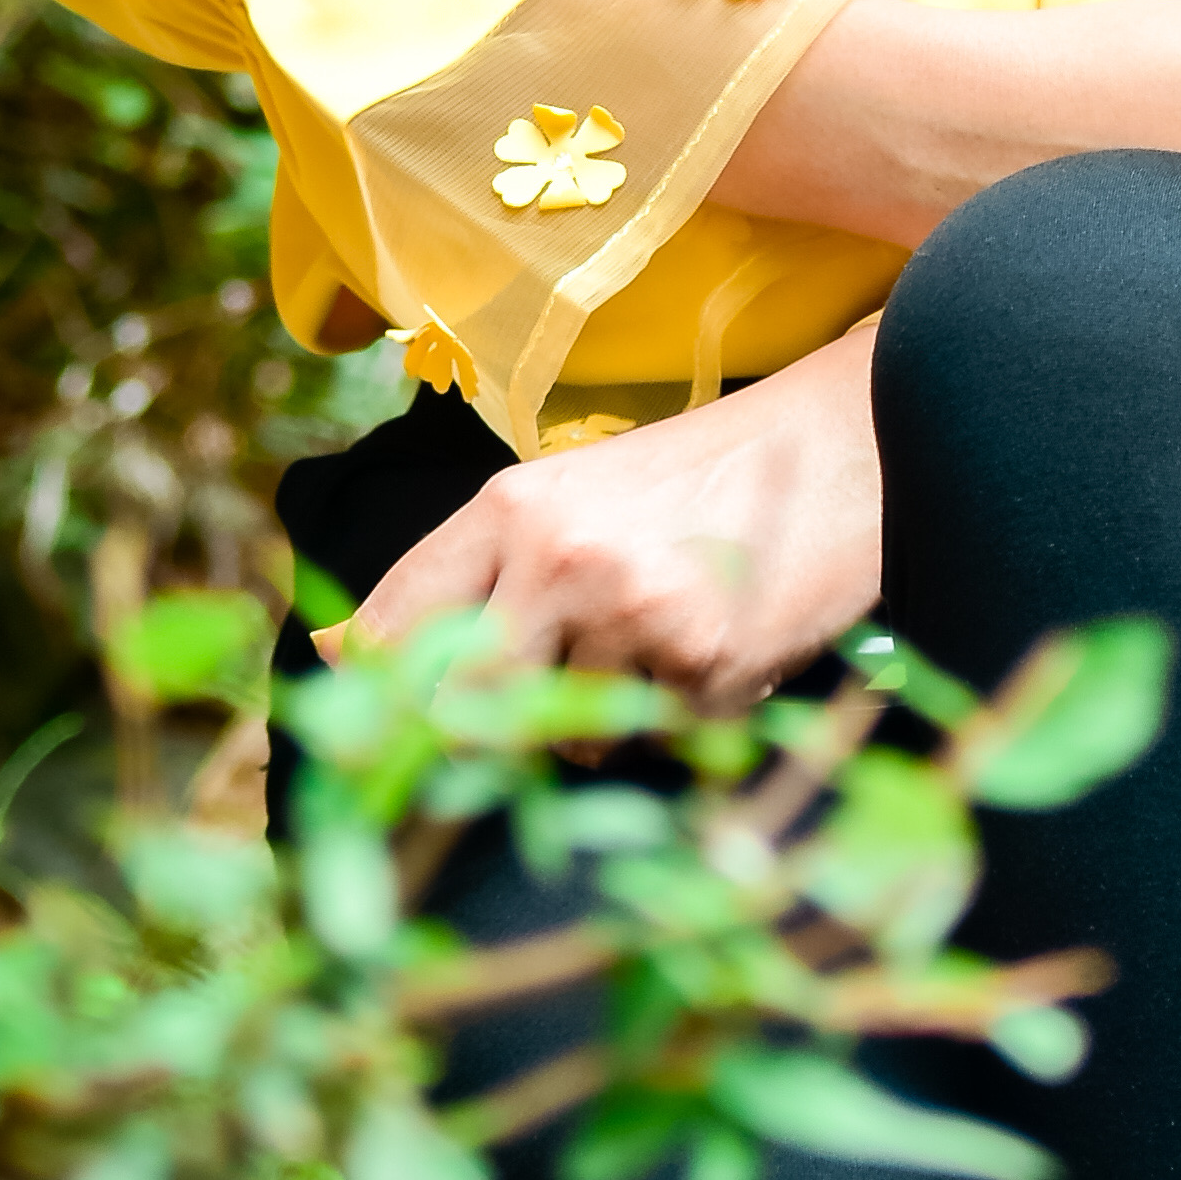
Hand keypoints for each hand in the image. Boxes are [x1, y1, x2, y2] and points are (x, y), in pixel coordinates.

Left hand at [349, 322, 883, 714]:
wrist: (853, 437)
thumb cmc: (705, 473)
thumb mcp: (572, 496)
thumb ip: (463, 575)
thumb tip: (327, 653)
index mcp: (511, 507)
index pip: (393, 627)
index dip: (371, 698)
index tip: (373, 740)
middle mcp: (558, 558)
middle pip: (461, 709)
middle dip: (491, 730)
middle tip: (547, 705)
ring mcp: (632, 614)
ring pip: (568, 742)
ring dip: (606, 722)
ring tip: (665, 640)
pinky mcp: (705, 664)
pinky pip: (663, 738)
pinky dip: (690, 710)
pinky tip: (727, 642)